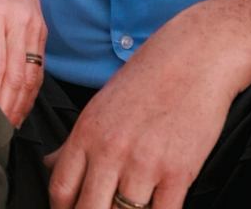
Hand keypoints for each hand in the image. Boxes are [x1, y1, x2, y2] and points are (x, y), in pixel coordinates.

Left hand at [0, 0, 45, 125]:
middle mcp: (20, 21)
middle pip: (17, 72)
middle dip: (6, 105)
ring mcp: (34, 27)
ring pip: (32, 73)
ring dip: (21, 103)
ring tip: (6, 128)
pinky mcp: (40, 32)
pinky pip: (39, 67)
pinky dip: (31, 92)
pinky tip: (19, 109)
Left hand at [44, 23, 235, 208]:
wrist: (198, 56)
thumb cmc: (151, 77)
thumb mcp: (103, 104)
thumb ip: (77, 141)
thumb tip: (52, 165)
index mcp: (87, 132)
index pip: (61, 190)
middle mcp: (111, 150)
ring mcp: (144, 163)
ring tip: (135, 205)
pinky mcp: (178, 172)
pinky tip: (157, 205)